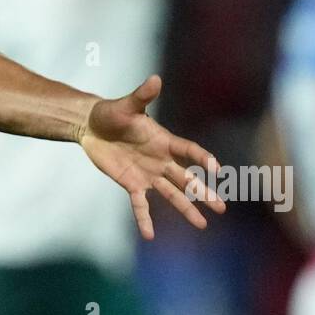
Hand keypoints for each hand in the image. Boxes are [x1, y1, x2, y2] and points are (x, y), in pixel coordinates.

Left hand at [78, 75, 225, 237]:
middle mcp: (161, 159)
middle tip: (222, 208)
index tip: (216, 169)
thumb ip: (142, 95)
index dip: (202, 158)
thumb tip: (155, 79)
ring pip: (172, 194)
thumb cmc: (112, 112)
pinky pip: (140, 205)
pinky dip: (144, 219)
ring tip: (202, 224)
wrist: (92, 126)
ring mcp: (148, 174)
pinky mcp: (132, 183)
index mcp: (163, 140)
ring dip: (186, 209)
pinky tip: (149, 236)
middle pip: (187, 179)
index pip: (188, 150)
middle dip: (204, 193)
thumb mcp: (127, 105)